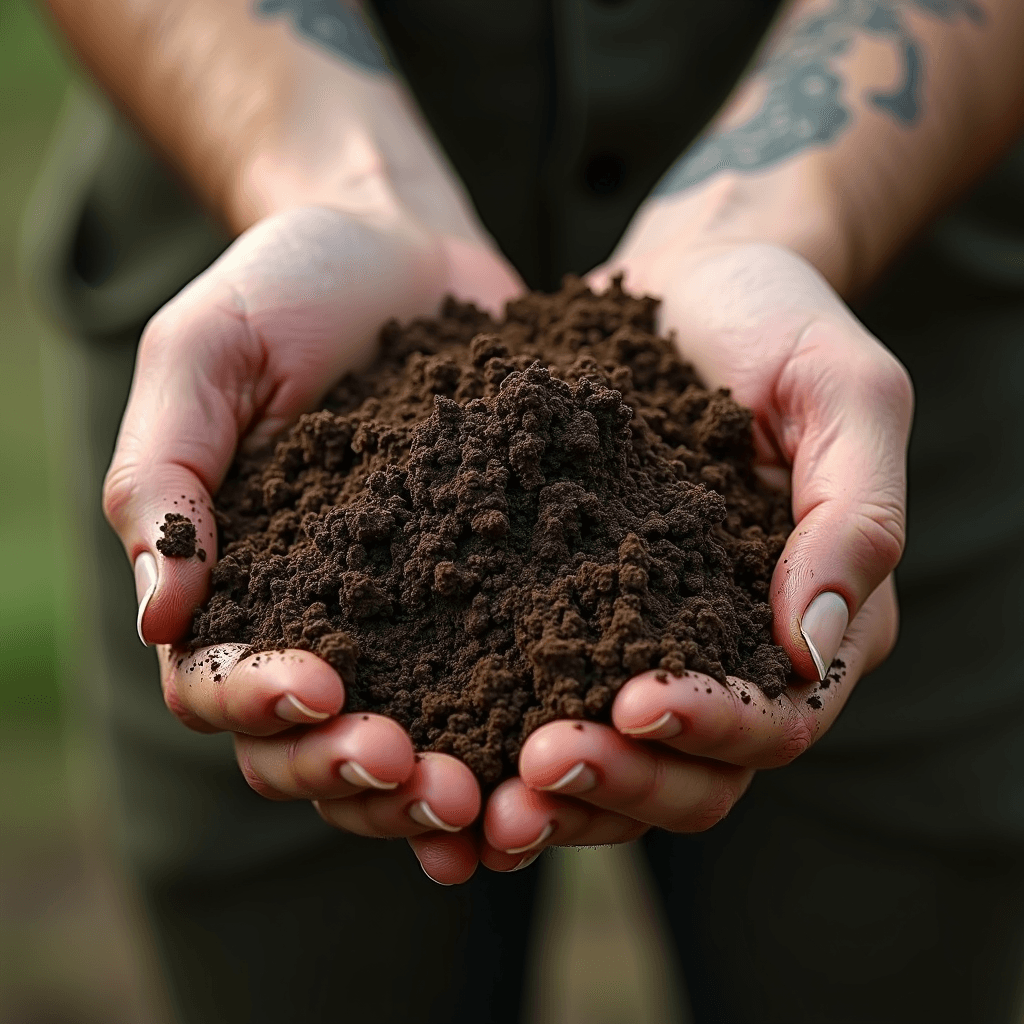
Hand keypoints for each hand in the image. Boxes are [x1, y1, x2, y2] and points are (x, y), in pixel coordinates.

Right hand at [104, 204, 521, 883]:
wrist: (406, 249)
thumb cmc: (290, 286)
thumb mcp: (205, 355)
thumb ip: (167, 476)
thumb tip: (161, 618)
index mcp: (234, 580)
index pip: (218, 682)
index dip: (258, 703)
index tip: (319, 688)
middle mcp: (319, 619)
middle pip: (310, 745)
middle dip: (355, 775)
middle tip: (418, 774)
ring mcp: (410, 617)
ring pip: (402, 745)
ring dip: (432, 790)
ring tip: (487, 803)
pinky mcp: (491, 595)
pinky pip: (497, 688)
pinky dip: (514, 745)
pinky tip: (557, 770)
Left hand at [478, 239, 911, 869]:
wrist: (689, 278)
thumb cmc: (777, 322)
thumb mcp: (844, 394)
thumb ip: (855, 516)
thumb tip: (818, 645)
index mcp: (807, 620)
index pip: (776, 720)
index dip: (713, 730)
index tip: (634, 700)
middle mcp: (723, 649)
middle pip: (687, 775)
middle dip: (618, 782)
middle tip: (534, 765)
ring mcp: (640, 635)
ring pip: (608, 761)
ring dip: (549, 791)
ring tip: (473, 788)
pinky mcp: (567, 605)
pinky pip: (533, 691)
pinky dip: (492, 733)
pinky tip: (430, 733)